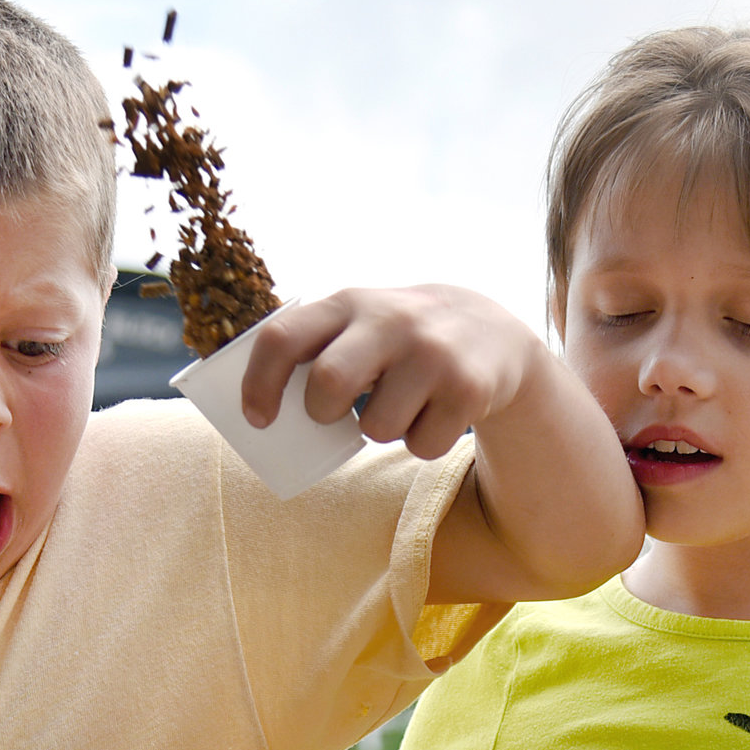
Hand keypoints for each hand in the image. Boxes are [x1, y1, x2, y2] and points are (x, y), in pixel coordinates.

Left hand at [237, 286, 537, 460]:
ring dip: (380, 431)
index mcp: (349, 303)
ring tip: (400, 405)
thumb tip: (264, 414)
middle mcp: (391, 320)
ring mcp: (433, 353)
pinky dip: (422, 443)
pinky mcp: (468, 388)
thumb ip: (318, 349)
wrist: (491, 332)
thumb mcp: (360, 323)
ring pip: (377, 428)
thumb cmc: (399, 341)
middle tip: (332, 415)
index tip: (258, 419)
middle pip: (329, 384)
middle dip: (323, 413)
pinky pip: (421, 447)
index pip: (283, 338)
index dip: (259, 384)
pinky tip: (435, 413)